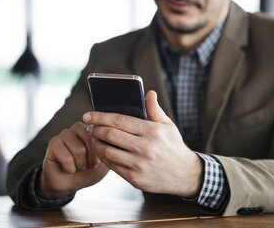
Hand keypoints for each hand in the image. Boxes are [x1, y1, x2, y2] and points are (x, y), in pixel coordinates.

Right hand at [39, 122, 108, 198]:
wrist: (69, 184)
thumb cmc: (89, 171)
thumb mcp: (106, 162)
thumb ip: (112, 150)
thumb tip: (117, 141)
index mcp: (93, 129)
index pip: (103, 134)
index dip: (102, 153)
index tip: (98, 161)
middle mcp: (79, 127)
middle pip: (91, 140)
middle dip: (92, 159)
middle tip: (88, 165)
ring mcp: (65, 133)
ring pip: (79, 150)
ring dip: (81, 165)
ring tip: (78, 166)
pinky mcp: (54, 143)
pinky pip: (66, 157)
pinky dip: (70, 168)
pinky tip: (68, 168)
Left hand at [83, 90, 203, 197]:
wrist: (184, 174)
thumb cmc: (173, 146)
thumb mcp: (168, 126)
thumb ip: (155, 110)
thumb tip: (149, 93)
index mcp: (152, 131)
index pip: (120, 120)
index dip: (101, 116)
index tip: (89, 114)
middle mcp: (145, 148)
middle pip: (110, 135)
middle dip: (96, 129)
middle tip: (90, 126)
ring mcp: (139, 165)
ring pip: (107, 151)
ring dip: (97, 143)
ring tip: (95, 138)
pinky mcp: (135, 179)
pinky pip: (112, 166)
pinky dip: (104, 157)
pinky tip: (104, 151)